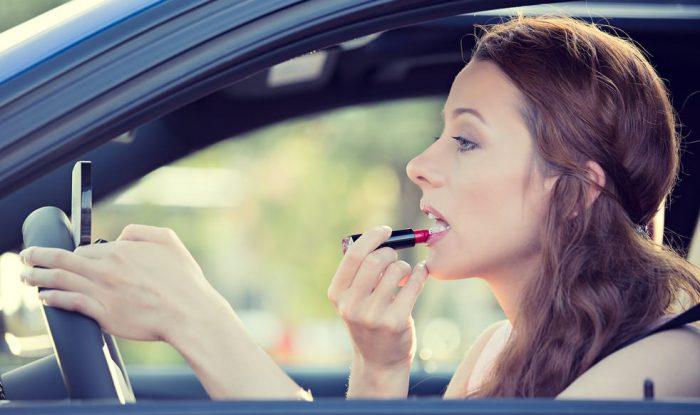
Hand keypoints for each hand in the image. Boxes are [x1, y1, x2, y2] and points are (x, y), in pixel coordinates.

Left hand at [20, 224, 227, 343]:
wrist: (190, 312)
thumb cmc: (184, 281)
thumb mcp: (169, 241)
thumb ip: (143, 232)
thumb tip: (122, 234)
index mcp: (122, 251)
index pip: (86, 248)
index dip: (72, 252)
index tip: (63, 256)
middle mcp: (108, 269)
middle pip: (63, 259)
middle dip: (39, 257)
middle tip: (26, 257)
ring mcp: (103, 291)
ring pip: (60, 279)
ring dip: (37, 276)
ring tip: (25, 276)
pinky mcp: (103, 313)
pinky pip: (70, 302)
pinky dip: (53, 298)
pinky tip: (45, 298)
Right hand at [327, 226, 428, 373]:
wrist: (379, 361)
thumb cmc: (368, 320)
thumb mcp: (353, 299)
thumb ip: (359, 272)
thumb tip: (379, 238)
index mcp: (337, 294)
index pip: (353, 256)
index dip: (371, 237)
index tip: (384, 231)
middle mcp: (351, 305)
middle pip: (375, 261)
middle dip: (390, 252)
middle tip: (395, 257)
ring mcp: (373, 315)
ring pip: (396, 270)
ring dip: (405, 266)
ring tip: (404, 275)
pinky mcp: (395, 321)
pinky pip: (413, 284)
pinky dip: (420, 273)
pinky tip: (420, 274)